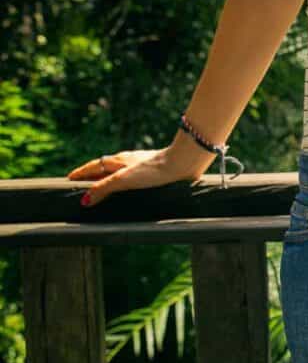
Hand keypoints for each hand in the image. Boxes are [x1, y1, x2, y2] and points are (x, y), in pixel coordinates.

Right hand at [67, 143, 214, 206]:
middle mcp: (129, 162)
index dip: (82, 172)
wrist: (182, 164)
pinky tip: (133, 187)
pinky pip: (135, 176)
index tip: (70, 178)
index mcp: (119, 161)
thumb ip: (104, 188)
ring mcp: (142, 165)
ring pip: (121, 170)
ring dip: (110, 176)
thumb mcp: (123, 180)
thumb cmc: (153, 170)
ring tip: (103, 186)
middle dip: (94, 174)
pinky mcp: (155, 172)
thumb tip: (85, 200)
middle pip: (106, 166)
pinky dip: (127, 181)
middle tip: (82, 183)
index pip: (94, 166)